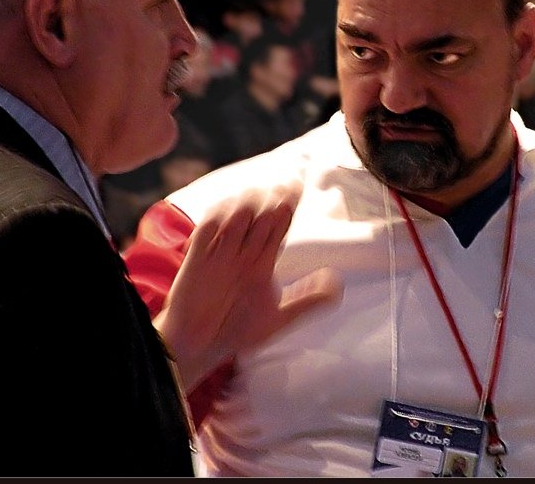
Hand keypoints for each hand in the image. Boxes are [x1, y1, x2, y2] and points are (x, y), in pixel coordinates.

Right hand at [153, 185, 343, 391]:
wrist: (199, 347)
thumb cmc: (236, 331)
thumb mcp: (277, 318)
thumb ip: (306, 300)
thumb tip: (336, 282)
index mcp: (263, 259)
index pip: (280, 223)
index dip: (289, 204)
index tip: (298, 188)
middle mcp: (244, 250)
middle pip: (262, 213)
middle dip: (272, 200)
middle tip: (283, 193)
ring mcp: (222, 251)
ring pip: (236, 214)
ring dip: (247, 205)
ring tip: (257, 203)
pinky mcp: (198, 257)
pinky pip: (207, 228)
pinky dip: (218, 219)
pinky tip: (230, 219)